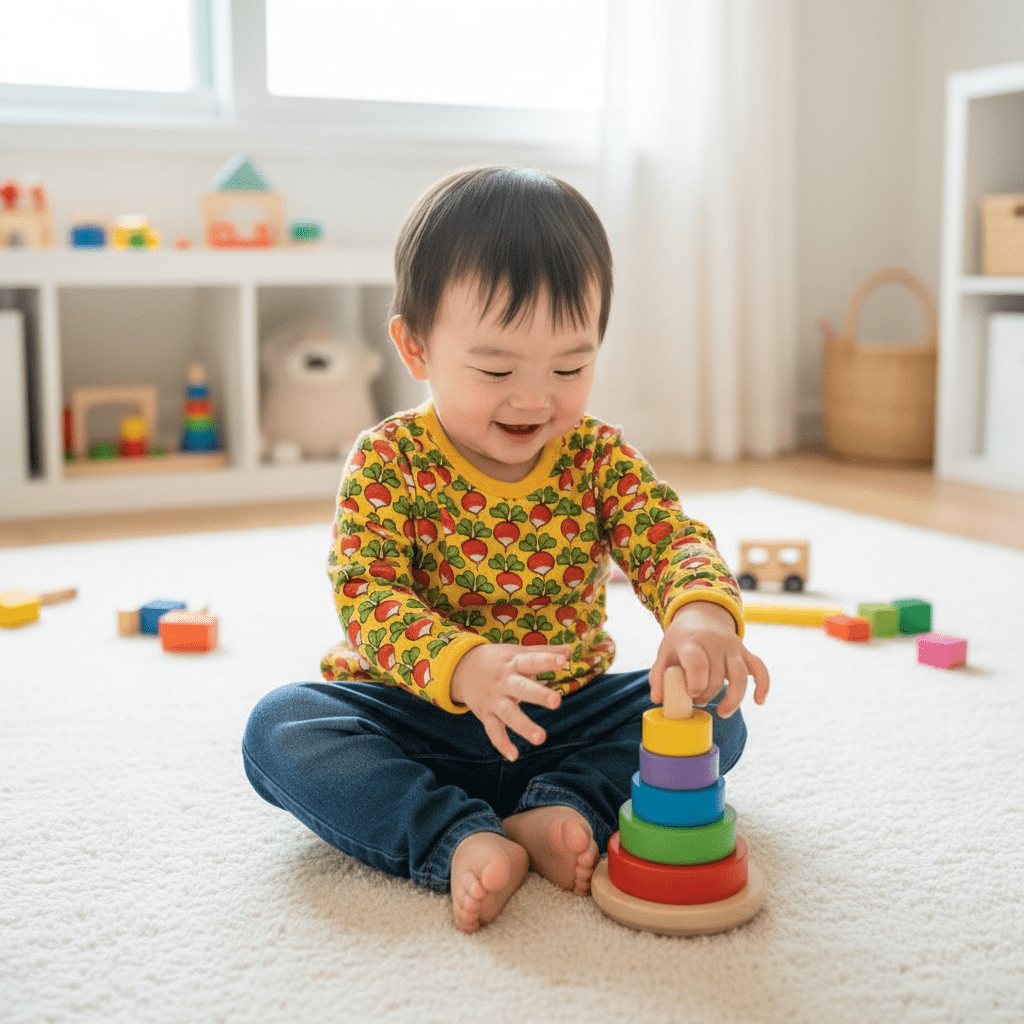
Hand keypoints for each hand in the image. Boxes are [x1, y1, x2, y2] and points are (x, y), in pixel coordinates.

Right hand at [450, 643, 568, 760]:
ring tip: (541, 739)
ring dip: (524, 726)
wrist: (461, 668)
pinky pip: (494, 731)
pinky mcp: (486, 715)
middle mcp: (504, 682)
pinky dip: (502, 744)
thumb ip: (543, 652)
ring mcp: (494, 700)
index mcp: (513, 663)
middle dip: (538, 695)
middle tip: (557, 701)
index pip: (532, 660)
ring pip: (509, 714)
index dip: (547, 660)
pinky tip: (514, 756)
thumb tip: (569, 650)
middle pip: (522, 688)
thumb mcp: (517, 652)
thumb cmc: (497, 660)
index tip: (563, 660)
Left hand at [650, 601, 768, 718]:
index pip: (697, 661)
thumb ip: (658, 676)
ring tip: (722, 713)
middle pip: (717, 675)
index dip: (696, 680)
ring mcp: (733, 646)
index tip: (692, 694)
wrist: (701, 615)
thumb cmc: (680, 640)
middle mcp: (714, 642)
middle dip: (707, 694)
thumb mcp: (665, 653)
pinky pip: (759, 668)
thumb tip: (658, 699)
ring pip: (740, 676)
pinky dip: (763, 685)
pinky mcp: (745, 652)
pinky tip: (758, 701)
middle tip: (696, 699)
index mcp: (691, 641)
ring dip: (733, 699)